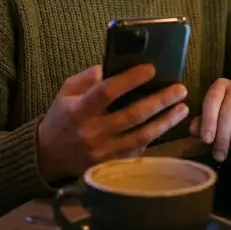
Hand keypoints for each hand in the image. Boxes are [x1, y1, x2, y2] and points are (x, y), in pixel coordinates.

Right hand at [37, 64, 188, 181]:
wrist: (47, 156)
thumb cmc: (62, 117)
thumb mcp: (67, 91)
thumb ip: (88, 77)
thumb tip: (113, 64)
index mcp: (80, 110)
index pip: (108, 91)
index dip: (131, 79)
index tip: (151, 69)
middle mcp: (92, 132)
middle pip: (132, 115)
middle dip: (159, 101)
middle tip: (180, 89)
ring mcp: (102, 152)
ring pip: (141, 136)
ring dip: (165, 122)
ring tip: (182, 108)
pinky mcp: (110, 164)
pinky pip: (138, 151)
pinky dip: (155, 138)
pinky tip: (167, 125)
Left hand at [189, 78, 230, 161]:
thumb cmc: (229, 115)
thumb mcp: (214, 117)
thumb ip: (203, 123)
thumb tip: (193, 129)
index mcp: (221, 86)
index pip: (212, 99)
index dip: (208, 120)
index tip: (207, 140)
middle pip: (228, 109)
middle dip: (222, 134)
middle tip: (219, 154)